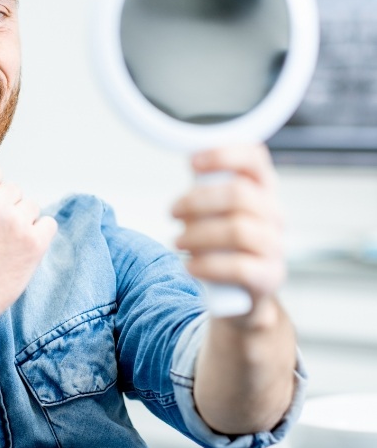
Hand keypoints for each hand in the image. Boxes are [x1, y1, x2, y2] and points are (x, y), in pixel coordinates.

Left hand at [171, 144, 284, 310]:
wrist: (240, 292)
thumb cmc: (222, 242)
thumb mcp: (215, 209)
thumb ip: (206, 186)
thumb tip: (191, 162)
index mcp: (262, 190)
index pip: (255, 159)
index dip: (224, 155)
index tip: (192, 162)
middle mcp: (274, 214)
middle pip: (240, 194)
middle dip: (197, 201)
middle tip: (173, 212)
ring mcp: (275, 245)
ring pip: (238, 230)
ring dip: (198, 234)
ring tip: (178, 241)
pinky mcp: (269, 276)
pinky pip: (239, 267)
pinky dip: (207, 265)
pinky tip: (190, 266)